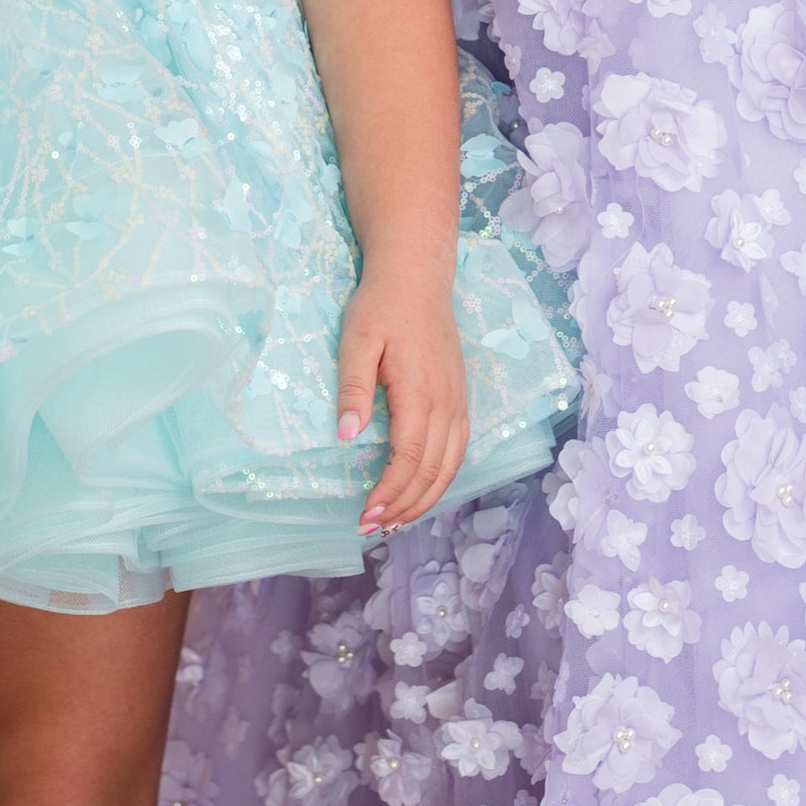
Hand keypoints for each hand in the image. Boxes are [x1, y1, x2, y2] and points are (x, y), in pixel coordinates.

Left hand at [337, 275, 471, 534]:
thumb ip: (353, 388)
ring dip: (425, 499)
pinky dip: (442, 479)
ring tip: (395, 522)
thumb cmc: (381, 307)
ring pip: (451, 466)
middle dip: (404, 506)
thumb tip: (345, 437)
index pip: (409, 457)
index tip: (365, 515)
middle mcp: (446, 402)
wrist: (416, 278)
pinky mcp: (460, 398)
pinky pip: (458, 450)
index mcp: (420, 391)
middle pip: (432, 471)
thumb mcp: (357, 340)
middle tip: (371, 528)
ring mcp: (457, 401)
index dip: (390, 492)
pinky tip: (423, 490)